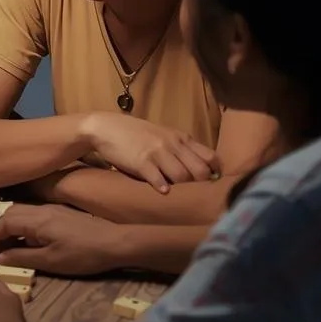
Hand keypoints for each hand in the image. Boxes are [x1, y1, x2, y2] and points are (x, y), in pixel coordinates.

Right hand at [0, 203, 121, 275]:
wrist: (117, 244)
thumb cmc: (83, 254)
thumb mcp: (50, 261)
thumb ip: (22, 258)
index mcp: (36, 220)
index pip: (3, 223)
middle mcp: (41, 210)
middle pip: (9, 214)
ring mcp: (52, 210)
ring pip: (21, 214)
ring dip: (8, 229)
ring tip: (4, 249)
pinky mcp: (61, 215)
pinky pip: (32, 217)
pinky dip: (21, 228)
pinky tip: (26, 243)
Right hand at [82, 112, 219, 191]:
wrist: (106, 127)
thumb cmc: (135, 133)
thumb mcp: (163, 135)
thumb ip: (181, 147)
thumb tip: (200, 167)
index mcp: (181, 138)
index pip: (210, 157)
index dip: (214, 172)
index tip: (211, 183)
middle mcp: (173, 144)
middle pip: (200, 170)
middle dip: (201, 185)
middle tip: (195, 193)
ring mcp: (157, 153)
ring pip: (182, 176)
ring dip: (182, 188)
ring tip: (178, 194)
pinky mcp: (141, 162)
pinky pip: (158, 179)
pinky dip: (162, 187)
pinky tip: (162, 192)